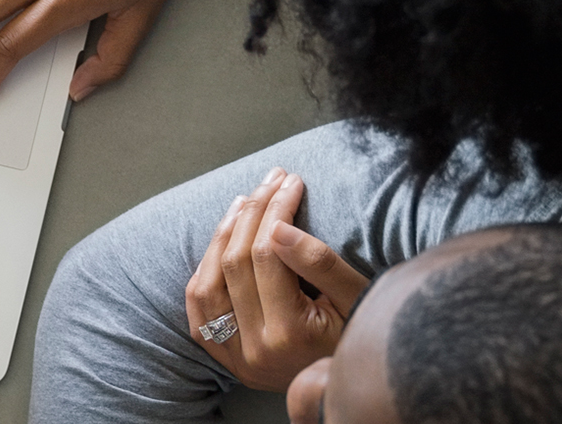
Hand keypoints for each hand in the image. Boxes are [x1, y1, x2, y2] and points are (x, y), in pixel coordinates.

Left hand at [183, 168, 370, 391]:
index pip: (268, 254)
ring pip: (208, 282)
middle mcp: (254, 349)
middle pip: (236, 262)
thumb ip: (321, 264)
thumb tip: (279, 226)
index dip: (276, 209)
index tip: (292, 182)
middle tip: (271, 180)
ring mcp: (234, 356)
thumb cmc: (362, 335)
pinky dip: (204, 269)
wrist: (348, 382)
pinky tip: (223, 240)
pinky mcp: (225, 357)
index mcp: (289, 335)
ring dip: (223, 234)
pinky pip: (198, 307)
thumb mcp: (357, 298)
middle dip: (252, 212)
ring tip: (244, 201)